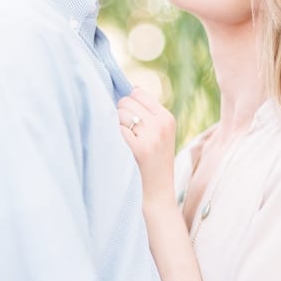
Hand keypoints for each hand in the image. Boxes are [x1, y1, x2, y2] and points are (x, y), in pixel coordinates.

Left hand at [117, 87, 175, 207]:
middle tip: (125, 133)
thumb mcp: (159, 133)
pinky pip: (117, 129)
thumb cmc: (153, 161)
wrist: (158, 191)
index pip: (138, 93)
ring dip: (115, 125)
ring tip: (124, 141)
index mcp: (167, 117)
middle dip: (119, 114)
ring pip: (119, 114)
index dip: (127, 103)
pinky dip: (113, 136)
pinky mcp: (140, 148)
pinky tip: (121, 148)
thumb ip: (147, 112)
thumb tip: (131, 88)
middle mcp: (161, 124)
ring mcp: (152, 136)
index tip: (127, 118)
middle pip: (126, 102)